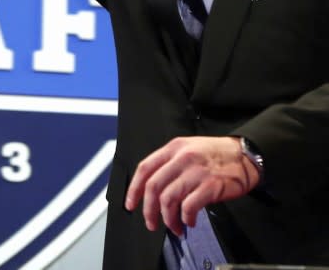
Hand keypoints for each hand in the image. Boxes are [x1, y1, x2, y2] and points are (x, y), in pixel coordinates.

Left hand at [124, 136, 259, 236]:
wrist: (244, 155)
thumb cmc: (215, 154)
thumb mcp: (188, 148)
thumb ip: (170, 163)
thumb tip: (153, 188)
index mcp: (173, 148)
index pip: (145, 168)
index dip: (134, 188)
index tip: (131, 204)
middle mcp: (181, 158)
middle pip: (154, 186)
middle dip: (148, 210)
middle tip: (151, 223)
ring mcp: (195, 171)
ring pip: (168, 199)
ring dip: (168, 218)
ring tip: (174, 227)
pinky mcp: (210, 186)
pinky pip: (189, 206)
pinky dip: (186, 218)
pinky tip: (190, 221)